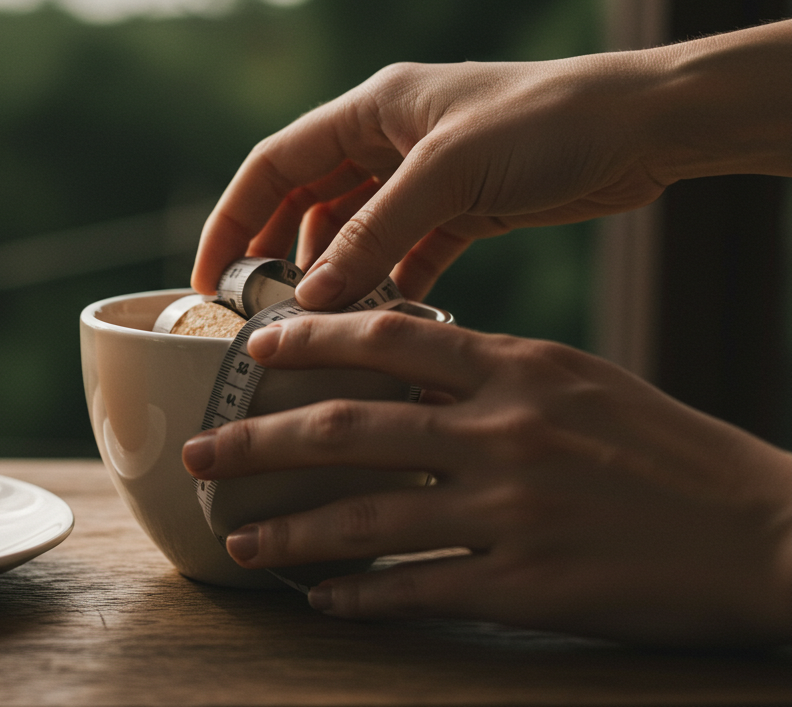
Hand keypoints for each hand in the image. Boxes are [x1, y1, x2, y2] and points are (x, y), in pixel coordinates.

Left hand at [181, 312, 791, 645]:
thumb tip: (400, 371)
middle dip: (257, 441)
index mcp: (520, 369)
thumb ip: (492, 373)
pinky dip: (357, 594)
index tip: (253, 349)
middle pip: (346, 427)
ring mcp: (512, 509)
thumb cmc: (670, 454)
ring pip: (363, 517)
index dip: (310, 337)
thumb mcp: (583, 383)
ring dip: (288, 532)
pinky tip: (320, 598)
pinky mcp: (526, 584)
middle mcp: (505, 431)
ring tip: (238, 542)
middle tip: (199, 453)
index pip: (390, 336)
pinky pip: (415, 588)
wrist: (764, 531)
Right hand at [190, 20, 791, 308]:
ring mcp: (427, 176)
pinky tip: (385, 321)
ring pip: (355, 233)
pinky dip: (391, 286)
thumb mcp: (448, 175)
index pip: (274, 165)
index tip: (208, 281)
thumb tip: (310, 300)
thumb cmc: (549, 122)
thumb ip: (374, 237)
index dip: (233, 221)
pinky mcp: (466, 209)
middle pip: (306, 202)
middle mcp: (391, 139)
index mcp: (372, 109)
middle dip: (277, 257)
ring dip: (336, 277)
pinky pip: (407, 253)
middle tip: (256, 316)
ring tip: (320, 328)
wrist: (647, 125)